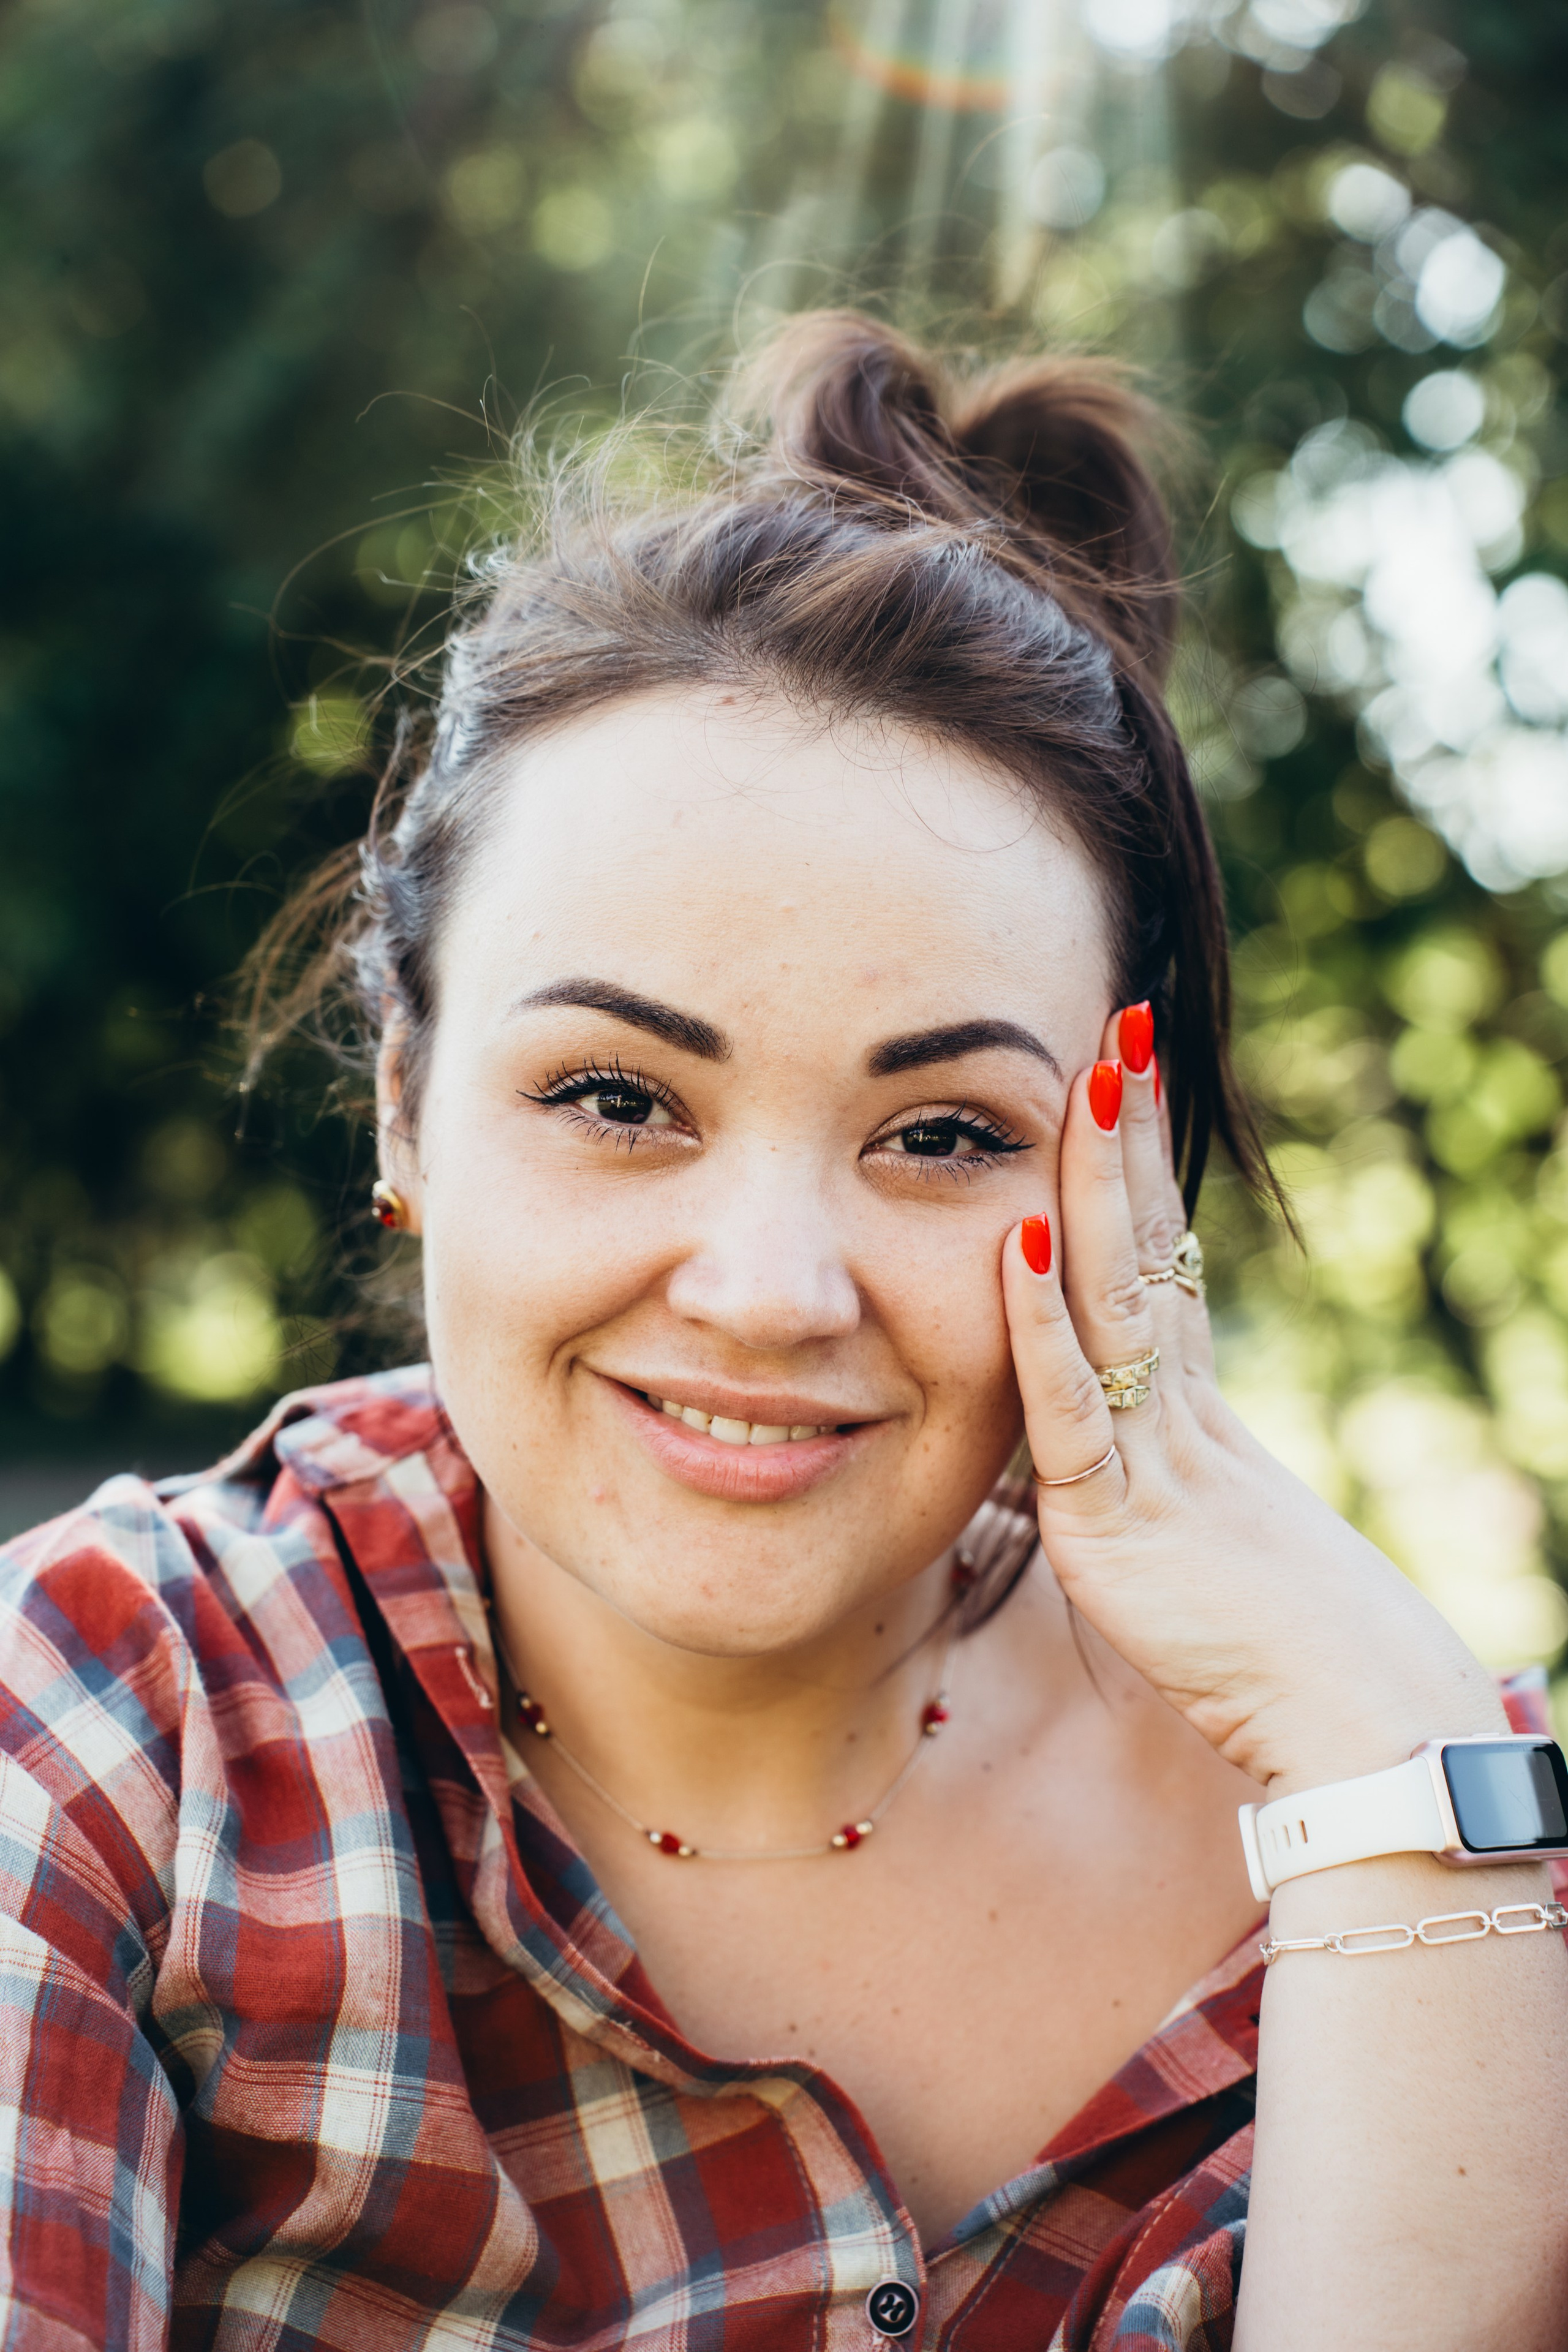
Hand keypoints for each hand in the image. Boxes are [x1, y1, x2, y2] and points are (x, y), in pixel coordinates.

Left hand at [1002, 1006, 1506, 1794]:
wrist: (1365, 1731)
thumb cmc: (1289, 1659)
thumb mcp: (1206, 1551)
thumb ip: (1150, 1494)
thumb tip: (1104, 1461)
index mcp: (1197, 1416)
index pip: (1164, 1263)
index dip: (1145, 1171)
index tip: (1128, 1078)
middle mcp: (1180, 1416)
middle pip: (1149, 1248)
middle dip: (1129, 1137)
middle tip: (1119, 1026)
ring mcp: (1153, 1460)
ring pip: (1115, 1300)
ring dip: (1097, 1187)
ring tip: (1089, 1082)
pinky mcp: (1117, 1528)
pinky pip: (1074, 1416)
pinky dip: (1041, 1332)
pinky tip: (1016, 1246)